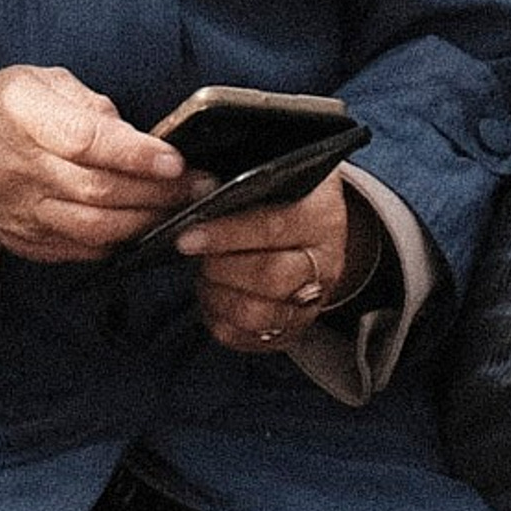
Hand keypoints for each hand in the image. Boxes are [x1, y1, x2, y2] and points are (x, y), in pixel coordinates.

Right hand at [0, 67, 187, 261]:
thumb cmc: (1, 113)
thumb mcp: (38, 82)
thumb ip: (87, 102)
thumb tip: (133, 133)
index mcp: (25, 117)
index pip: (86, 142)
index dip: (135, 154)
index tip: (175, 160)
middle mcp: (24, 170)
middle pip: (99, 190)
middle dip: (158, 192)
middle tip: (200, 186)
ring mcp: (25, 212)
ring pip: (96, 228)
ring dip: (146, 221)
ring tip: (181, 208)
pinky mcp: (29, 241)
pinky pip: (82, 250)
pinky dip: (120, 243)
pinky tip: (145, 227)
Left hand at [177, 175, 374, 354]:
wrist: (314, 230)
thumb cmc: (282, 195)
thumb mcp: (273, 171)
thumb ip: (239, 174)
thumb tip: (189, 181)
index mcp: (321, 215)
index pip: (273, 227)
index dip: (226, 234)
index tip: (185, 236)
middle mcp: (325, 262)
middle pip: (270, 277)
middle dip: (220, 269)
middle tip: (192, 254)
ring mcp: (313, 300)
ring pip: (259, 314)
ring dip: (218, 297)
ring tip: (203, 275)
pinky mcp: (294, 329)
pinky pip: (251, 338)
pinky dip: (221, 321)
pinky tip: (211, 298)